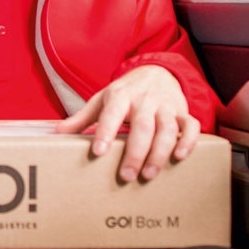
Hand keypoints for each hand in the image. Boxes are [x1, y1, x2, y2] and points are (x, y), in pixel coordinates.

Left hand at [55, 65, 201, 182]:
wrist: (157, 72)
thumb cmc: (126, 92)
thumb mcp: (102, 99)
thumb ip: (82, 118)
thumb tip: (57, 134)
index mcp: (121, 95)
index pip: (113, 113)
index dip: (106, 132)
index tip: (99, 152)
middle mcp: (145, 100)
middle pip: (142, 126)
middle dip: (135, 152)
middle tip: (126, 176)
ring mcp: (166, 106)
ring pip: (167, 128)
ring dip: (160, 152)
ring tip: (150, 174)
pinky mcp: (183, 112)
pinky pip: (191, 125)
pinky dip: (188, 140)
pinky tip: (179, 156)